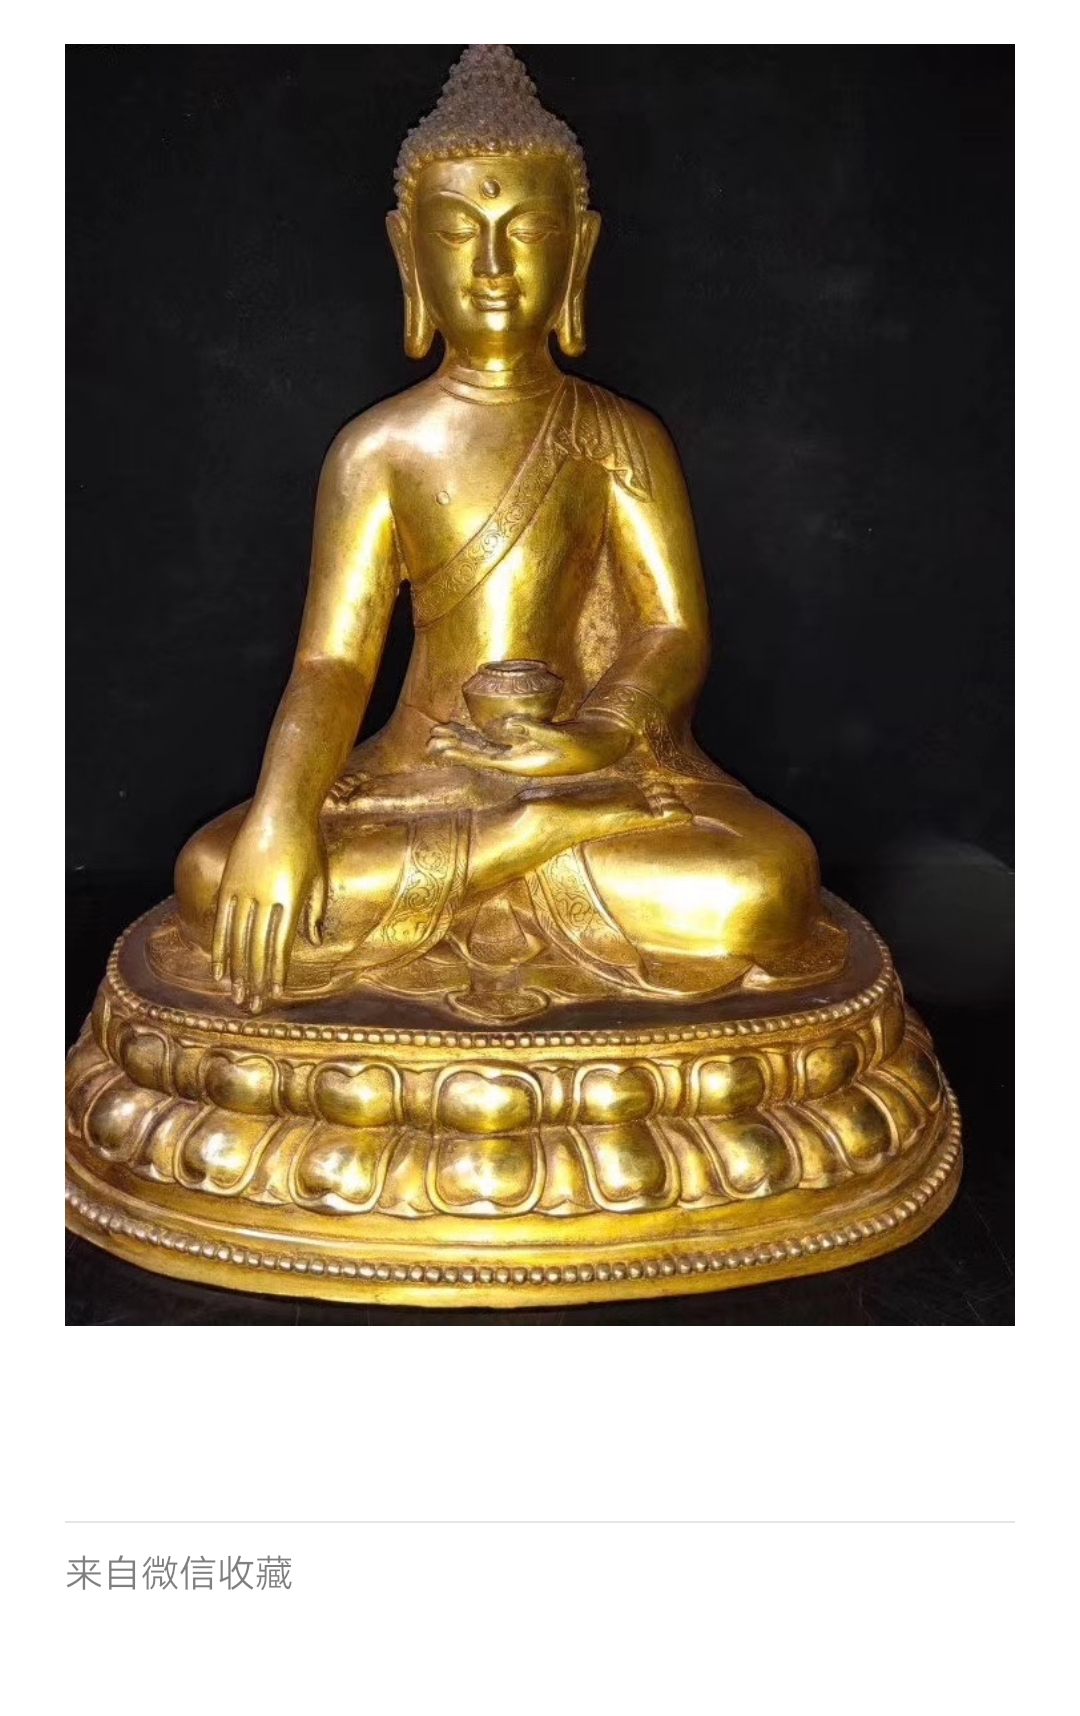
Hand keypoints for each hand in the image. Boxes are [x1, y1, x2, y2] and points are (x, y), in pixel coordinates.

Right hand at [211, 806, 327, 1011]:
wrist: (282, 810)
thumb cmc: (308, 842)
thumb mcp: (319, 876)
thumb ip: (314, 911)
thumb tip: (312, 942)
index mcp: (291, 902)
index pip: (281, 947)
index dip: (276, 973)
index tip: (274, 995)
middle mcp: (266, 901)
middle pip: (257, 950)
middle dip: (255, 981)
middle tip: (251, 1005)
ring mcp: (244, 892)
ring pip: (237, 940)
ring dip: (236, 971)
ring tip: (234, 994)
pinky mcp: (230, 883)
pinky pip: (222, 922)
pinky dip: (220, 947)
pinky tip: (218, 967)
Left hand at [427, 713, 633, 777]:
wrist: (604, 746)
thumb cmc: (585, 744)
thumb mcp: (562, 736)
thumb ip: (535, 730)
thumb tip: (506, 722)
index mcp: (521, 761)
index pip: (482, 757)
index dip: (459, 751)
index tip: (438, 746)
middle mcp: (517, 758)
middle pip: (478, 752)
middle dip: (455, 745)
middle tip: (431, 739)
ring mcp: (521, 750)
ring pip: (485, 745)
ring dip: (463, 740)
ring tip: (440, 734)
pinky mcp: (527, 741)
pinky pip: (497, 737)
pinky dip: (480, 733)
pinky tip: (467, 730)